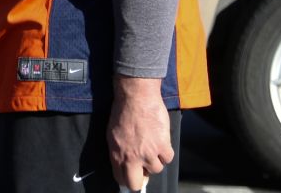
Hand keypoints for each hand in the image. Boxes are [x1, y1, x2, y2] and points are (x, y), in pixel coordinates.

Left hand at [107, 76, 172, 191]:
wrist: (136, 97)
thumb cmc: (123, 112)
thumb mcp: (112, 134)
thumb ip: (118, 152)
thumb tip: (125, 165)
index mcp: (116, 154)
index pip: (121, 179)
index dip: (128, 178)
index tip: (133, 174)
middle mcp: (131, 157)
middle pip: (136, 184)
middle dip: (141, 178)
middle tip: (144, 168)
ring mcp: (148, 153)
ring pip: (156, 169)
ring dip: (156, 159)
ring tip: (152, 144)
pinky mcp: (163, 146)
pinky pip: (168, 158)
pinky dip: (166, 151)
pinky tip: (160, 140)